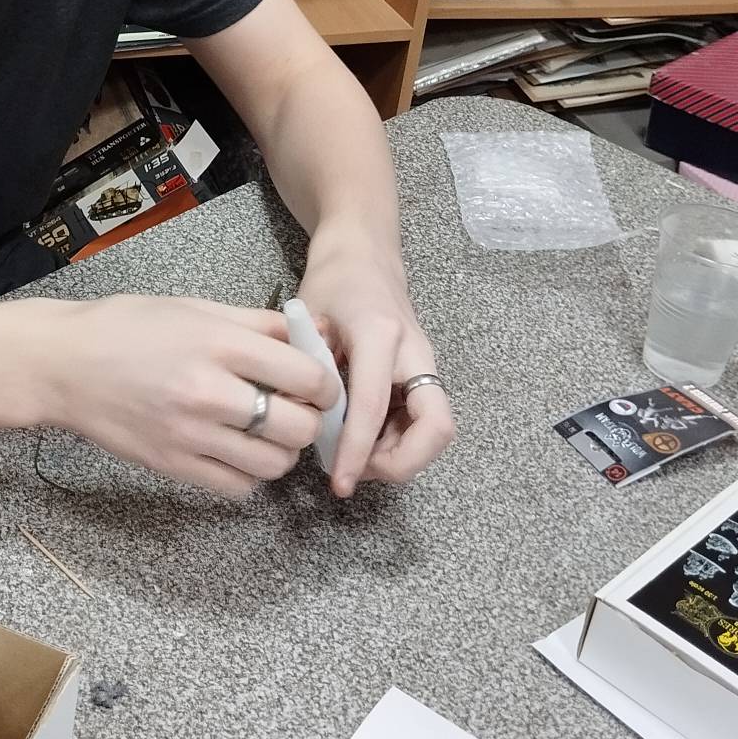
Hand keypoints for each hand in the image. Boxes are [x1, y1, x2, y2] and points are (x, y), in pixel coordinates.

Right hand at [32, 294, 341, 498]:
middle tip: (294, 409)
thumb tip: (311, 336)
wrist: (63, 364)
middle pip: (299, 426)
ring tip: (264, 432)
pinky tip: (235, 452)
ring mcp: (190, 435)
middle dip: (308, 420)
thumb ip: (256, 324)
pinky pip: (238, 488)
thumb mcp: (194, 308)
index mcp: (219, 344)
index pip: (307, 376)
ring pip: (274, 464)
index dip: (326, 383)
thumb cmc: (127, 327)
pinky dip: (247, 474)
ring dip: (280, 451)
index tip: (318, 384)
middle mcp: (209, 392)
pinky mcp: (173, 466)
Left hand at [294, 230, 455, 497]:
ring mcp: (426, 365)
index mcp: (381, 335)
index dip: (356, 451)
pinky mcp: (425, 376)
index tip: (339, 482)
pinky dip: (397, 442)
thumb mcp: (307, 322)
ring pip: (435, 430)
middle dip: (403, 463)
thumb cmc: (332, 284)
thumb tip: (301, 423)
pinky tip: (361, 440)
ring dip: (399, 456)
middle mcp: (415, 353)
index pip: (373, 407)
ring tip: (354, 456)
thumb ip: (305, 372)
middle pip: (437, 428)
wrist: (364, 256)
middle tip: (358, 469)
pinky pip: (423, 422)